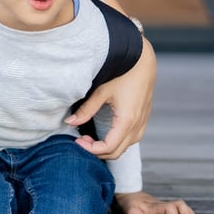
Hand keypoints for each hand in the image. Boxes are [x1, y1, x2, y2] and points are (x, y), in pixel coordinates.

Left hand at [69, 37, 155, 158]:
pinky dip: (116, 141)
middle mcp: (137, 126)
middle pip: (116, 152)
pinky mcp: (143, 120)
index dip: (91, 149)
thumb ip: (86, 109)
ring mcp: (142, 124)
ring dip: (106, 147)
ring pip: (124, 147)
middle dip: (97, 151)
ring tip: (89, 136)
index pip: (108, 147)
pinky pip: (130, 139)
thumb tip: (70, 122)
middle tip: (81, 139)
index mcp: (127, 121)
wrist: (143, 62)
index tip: (77, 141)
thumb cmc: (122, 73)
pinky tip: (103, 132)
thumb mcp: (101, 91)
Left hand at [115, 191, 198, 213]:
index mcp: (155, 206)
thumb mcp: (127, 207)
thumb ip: (132, 213)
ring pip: (182, 207)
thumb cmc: (130, 202)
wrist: (131, 195)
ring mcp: (167, 207)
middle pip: (180, 205)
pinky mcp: (168, 210)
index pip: (169, 208)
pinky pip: (182, 210)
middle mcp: (163, 206)